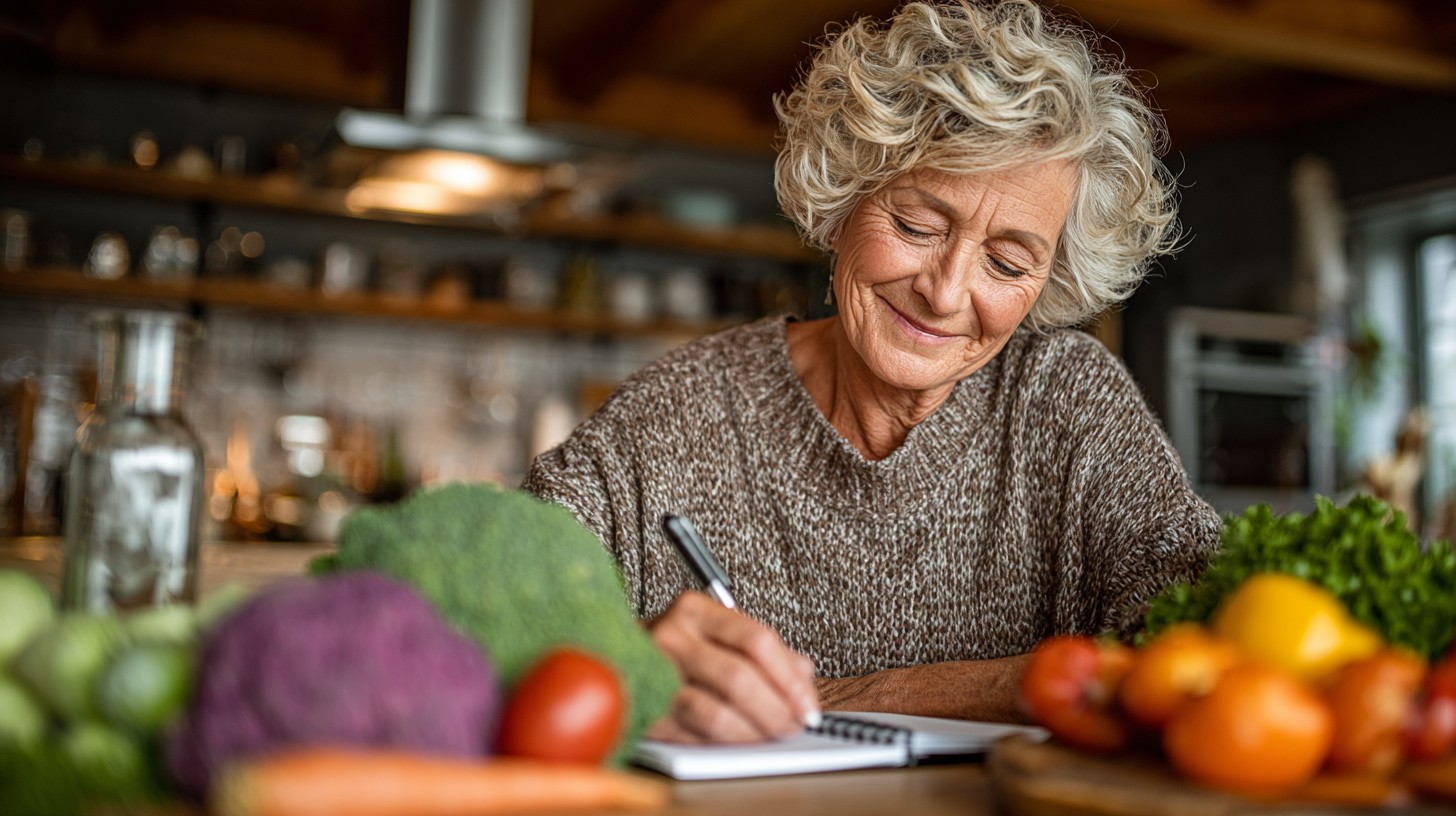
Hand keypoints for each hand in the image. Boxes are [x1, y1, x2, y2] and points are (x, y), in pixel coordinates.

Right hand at [645, 591, 818, 742]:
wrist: (612, 660)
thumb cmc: (674, 649)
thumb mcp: (718, 634)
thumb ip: (764, 652)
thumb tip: (802, 679)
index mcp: (694, 611)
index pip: (756, 640)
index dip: (790, 678)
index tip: (807, 703)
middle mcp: (671, 637)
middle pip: (739, 678)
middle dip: (777, 709)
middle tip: (794, 724)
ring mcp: (653, 675)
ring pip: (716, 713)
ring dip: (754, 732)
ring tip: (771, 735)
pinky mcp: (645, 711)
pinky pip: (695, 736)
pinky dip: (726, 744)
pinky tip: (739, 740)